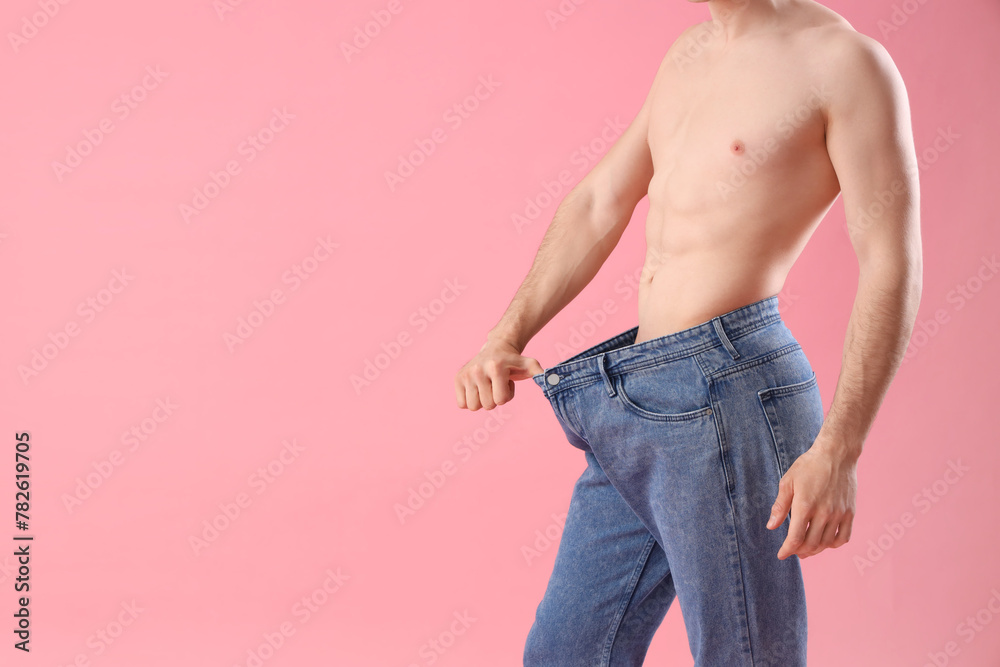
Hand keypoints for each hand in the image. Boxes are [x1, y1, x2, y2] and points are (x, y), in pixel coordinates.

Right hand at [454, 338, 544, 410]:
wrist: (496, 346)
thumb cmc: (514, 361)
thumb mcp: (528, 364)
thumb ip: (539, 372)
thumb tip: (551, 379)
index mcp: (496, 367)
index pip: (500, 401)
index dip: (506, 395)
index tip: (506, 382)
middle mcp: (478, 369)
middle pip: (487, 405)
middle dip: (494, 398)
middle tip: (497, 384)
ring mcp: (466, 374)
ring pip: (473, 407)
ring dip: (482, 400)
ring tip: (488, 386)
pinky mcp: (457, 378)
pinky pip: (461, 404)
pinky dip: (470, 400)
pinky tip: (477, 388)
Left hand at [767, 437, 857, 559]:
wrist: (836, 454)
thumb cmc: (808, 466)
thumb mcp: (788, 482)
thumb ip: (780, 507)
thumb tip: (771, 527)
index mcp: (804, 506)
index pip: (795, 538)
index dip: (787, 550)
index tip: (781, 554)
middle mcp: (823, 513)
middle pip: (811, 544)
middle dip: (799, 551)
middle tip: (793, 550)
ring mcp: (838, 514)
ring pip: (827, 543)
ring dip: (815, 549)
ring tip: (807, 548)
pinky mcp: (850, 512)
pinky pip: (843, 537)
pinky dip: (834, 544)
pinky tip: (825, 542)